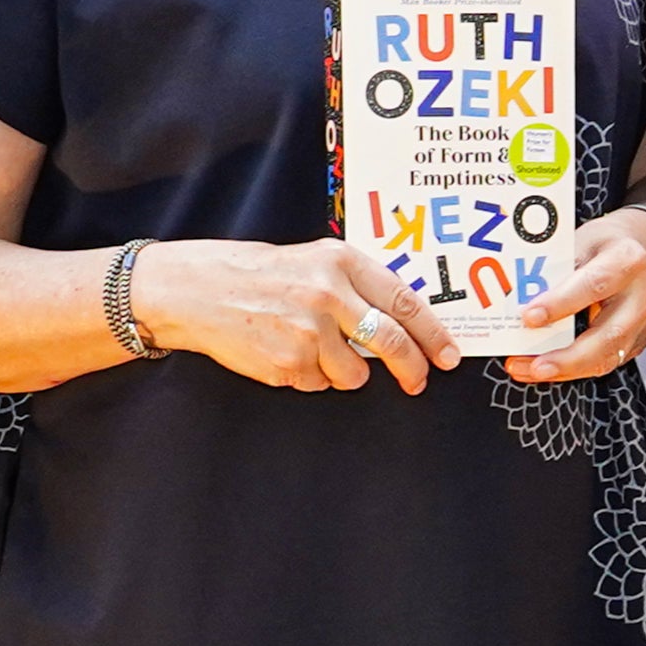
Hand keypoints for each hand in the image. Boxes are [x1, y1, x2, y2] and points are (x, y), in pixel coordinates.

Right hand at [130, 238, 461, 392]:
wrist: (196, 290)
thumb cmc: (258, 275)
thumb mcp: (312, 261)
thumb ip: (357, 285)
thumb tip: (406, 324)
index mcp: (340, 261)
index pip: (405, 302)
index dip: (434, 334)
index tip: (449, 355)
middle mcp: (329, 293)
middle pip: (392, 343)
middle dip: (412, 368)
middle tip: (417, 381)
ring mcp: (309, 331)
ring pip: (355, 373)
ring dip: (344, 372)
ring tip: (311, 347)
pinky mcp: (289, 362)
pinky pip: (319, 384)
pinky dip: (310, 377)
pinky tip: (285, 353)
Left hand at [503, 207, 645, 383]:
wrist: (643, 247)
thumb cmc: (607, 244)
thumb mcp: (580, 240)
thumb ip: (556, 268)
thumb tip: (519, 297)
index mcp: (627, 261)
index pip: (593, 285)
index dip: (560, 304)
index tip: (529, 318)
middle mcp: (641, 294)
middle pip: (608, 335)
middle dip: (568, 357)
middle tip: (533, 366)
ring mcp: (644, 321)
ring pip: (608, 357)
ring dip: (566, 369)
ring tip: (530, 370)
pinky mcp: (638, 340)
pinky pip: (606, 361)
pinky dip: (574, 369)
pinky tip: (548, 367)